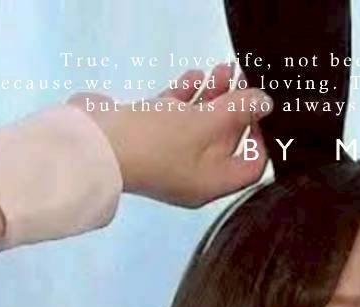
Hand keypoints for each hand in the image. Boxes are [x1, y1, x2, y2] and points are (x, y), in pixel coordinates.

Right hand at [67, 63, 272, 208]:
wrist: (94, 145)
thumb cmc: (156, 141)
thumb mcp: (206, 123)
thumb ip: (239, 110)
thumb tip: (266, 103)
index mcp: (212, 183)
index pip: (251, 166)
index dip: (260, 136)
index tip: (257, 108)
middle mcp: (194, 175)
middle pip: (226, 141)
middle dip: (235, 106)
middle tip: (239, 76)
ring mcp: (169, 157)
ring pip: (200, 124)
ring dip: (212, 95)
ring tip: (220, 69)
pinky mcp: (148, 136)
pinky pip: (175, 117)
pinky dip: (186, 97)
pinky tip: (192, 78)